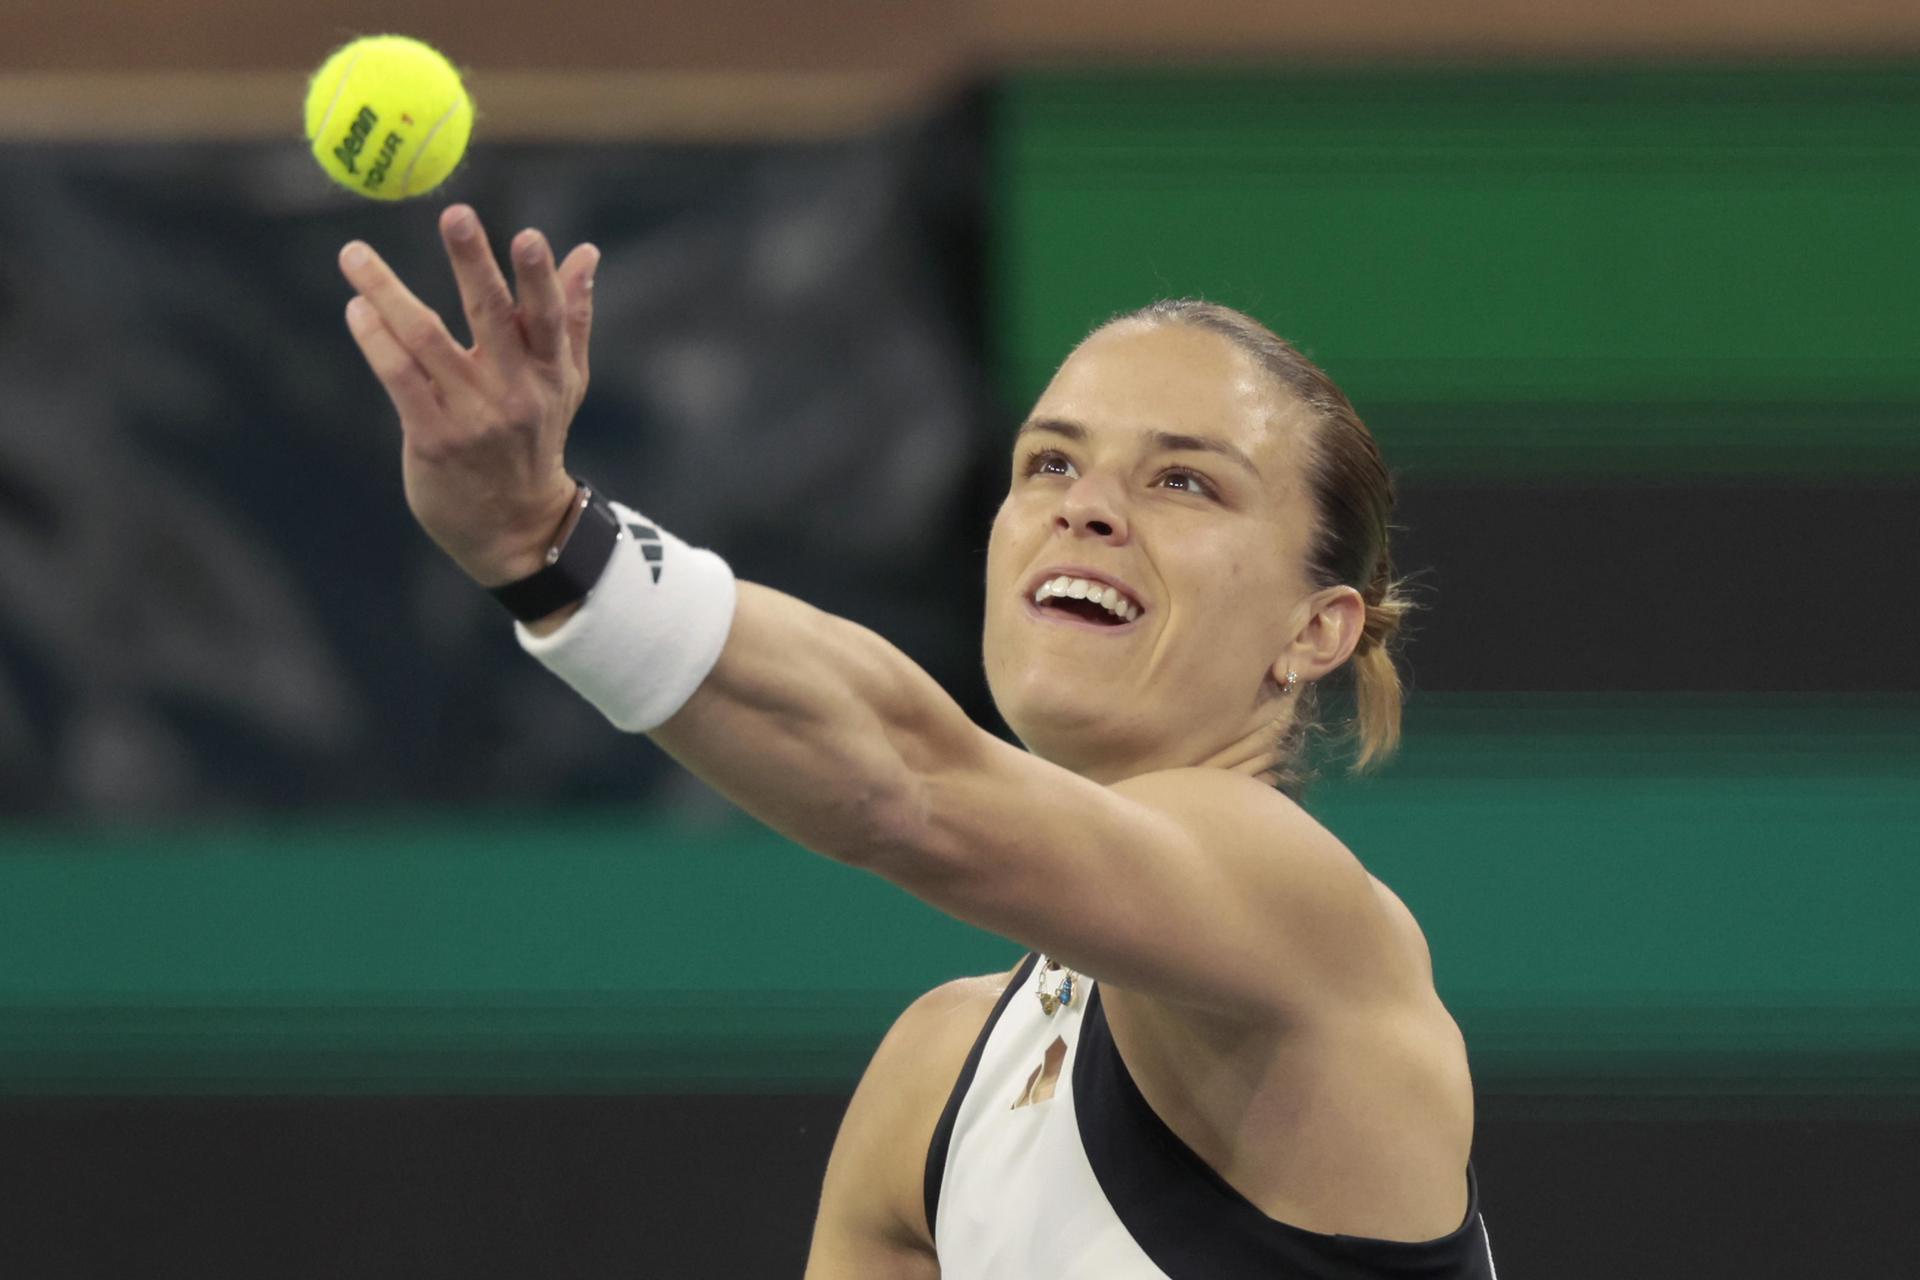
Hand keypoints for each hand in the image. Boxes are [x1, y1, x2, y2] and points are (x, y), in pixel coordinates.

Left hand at [339, 204, 601, 585]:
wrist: (514, 528)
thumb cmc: (535, 443)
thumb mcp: (564, 385)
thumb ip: (571, 318)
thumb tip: (586, 252)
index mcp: (550, 374)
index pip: (547, 318)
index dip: (540, 279)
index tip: (530, 236)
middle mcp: (514, 392)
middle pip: (491, 316)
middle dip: (473, 262)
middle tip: (456, 214)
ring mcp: (472, 416)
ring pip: (425, 339)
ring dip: (385, 292)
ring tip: (354, 254)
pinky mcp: (433, 439)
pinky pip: (399, 378)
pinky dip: (375, 340)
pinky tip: (357, 309)